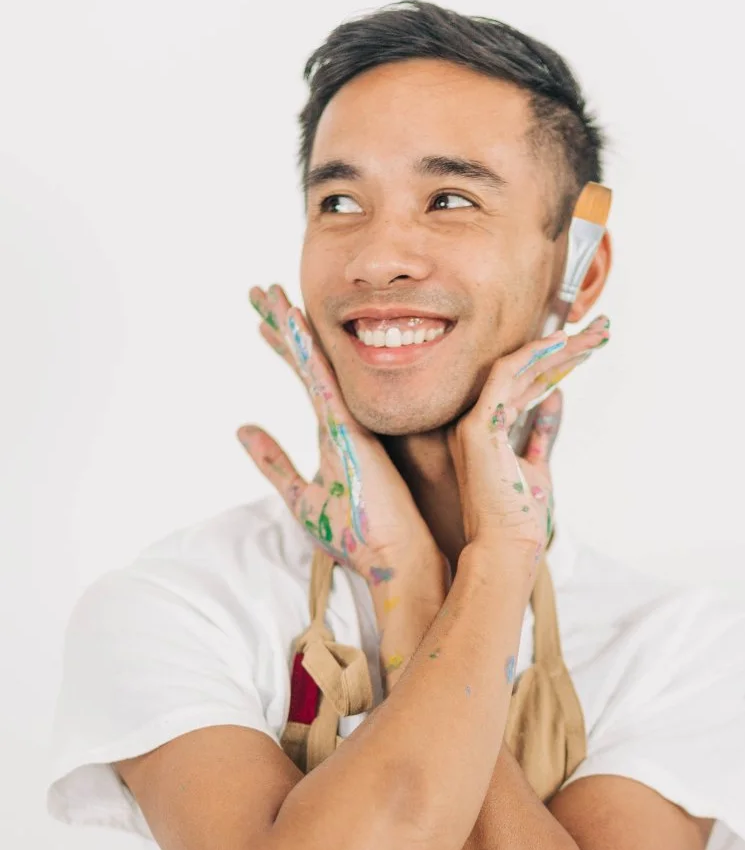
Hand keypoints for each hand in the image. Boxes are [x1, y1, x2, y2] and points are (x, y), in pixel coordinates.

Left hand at [237, 283, 441, 586]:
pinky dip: (304, 350)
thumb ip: (273, 461)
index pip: (305, 376)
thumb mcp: (301, 494)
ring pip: (314, 360)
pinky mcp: (350, 429)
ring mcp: (348, 419)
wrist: (396, 558)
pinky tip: (288, 324)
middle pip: (307, 359)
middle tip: (257, 291)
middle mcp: (343, 416)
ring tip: (266, 292)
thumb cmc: (358, 535)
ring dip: (288, 325)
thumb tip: (242, 429)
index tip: (261, 320)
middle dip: (282, 324)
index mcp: (334, 429)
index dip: (283, 347)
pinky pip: (322, 380)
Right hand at [447, 315, 609, 574]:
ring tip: (597, 333)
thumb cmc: (519, 518)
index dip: (558, 362)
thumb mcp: (539, 467)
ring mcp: (473, 420)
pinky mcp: (477, 425)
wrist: (505, 547)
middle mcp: (477, 420)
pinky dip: (533, 355)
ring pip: (519, 366)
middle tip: (602, 329)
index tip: (589, 346)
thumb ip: (543, 432)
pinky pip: (506, 374)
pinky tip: (563, 343)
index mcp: (489, 430)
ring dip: (560, 347)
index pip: (526, 384)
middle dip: (566, 347)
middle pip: (526, 371)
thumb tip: (556, 398)